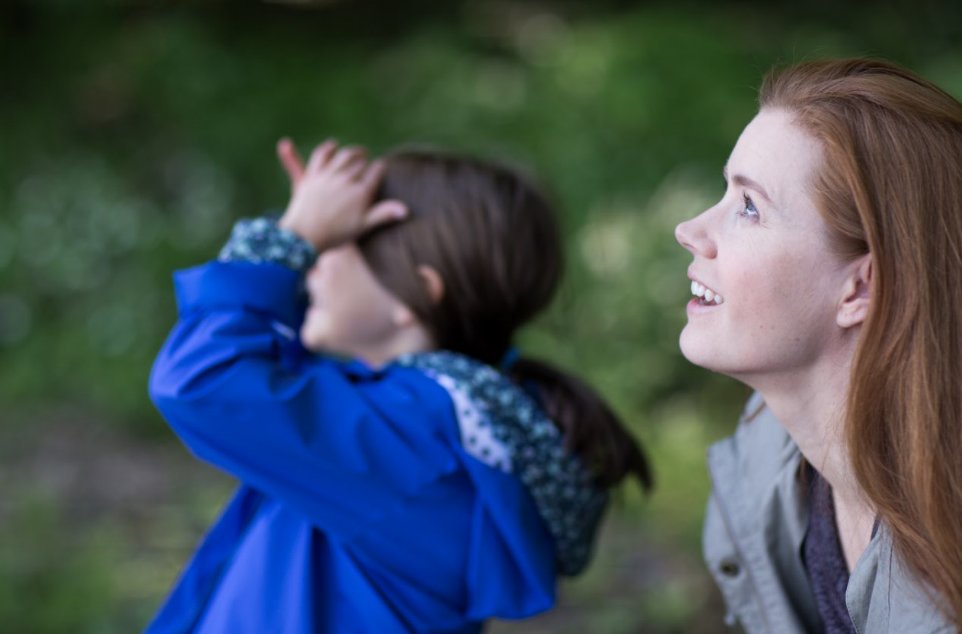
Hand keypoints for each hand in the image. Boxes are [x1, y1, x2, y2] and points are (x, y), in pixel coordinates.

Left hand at [276, 138, 406, 251]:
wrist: (305, 237)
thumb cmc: (336, 235)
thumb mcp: (363, 226)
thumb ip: (384, 214)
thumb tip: (406, 210)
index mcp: (361, 192)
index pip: (376, 171)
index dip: (380, 168)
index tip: (381, 167)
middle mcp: (346, 180)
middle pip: (360, 162)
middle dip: (366, 161)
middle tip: (368, 162)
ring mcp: (328, 176)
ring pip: (344, 155)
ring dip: (352, 151)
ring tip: (357, 152)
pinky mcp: (312, 175)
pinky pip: (321, 155)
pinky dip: (328, 148)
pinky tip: (333, 146)